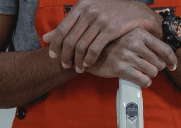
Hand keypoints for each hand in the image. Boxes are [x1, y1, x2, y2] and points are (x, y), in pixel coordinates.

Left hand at [42, 0, 169, 72]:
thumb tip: (45, 37)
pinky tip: (88, 65)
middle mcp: (89, 11)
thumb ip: (68, 25)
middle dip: (65, 56)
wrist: (135, 11)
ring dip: (78, 61)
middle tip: (65, 65)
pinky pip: (94, 49)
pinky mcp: (111, 29)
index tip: (52, 56)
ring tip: (77, 68)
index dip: (55, 44)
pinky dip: (89, 60)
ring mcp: (100, 19)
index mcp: (81, 6)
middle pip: (70, 40)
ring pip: (81, 46)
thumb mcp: (88, 14)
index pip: (61, 29)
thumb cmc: (109, 14)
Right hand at [84, 28, 175, 87]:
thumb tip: (165, 58)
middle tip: (146, 68)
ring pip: (152, 72)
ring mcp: (127, 55)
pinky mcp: (121, 68)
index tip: (172, 66)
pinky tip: (138, 79)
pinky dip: (144, 83)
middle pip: (159, 63)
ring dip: (148, 76)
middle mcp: (134, 42)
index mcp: (139, 33)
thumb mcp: (130, 38)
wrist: (91, 53)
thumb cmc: (113, 48)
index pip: (164, 49)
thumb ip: (146, 44)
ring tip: (139, 72)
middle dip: (155, 68)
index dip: (171, 60)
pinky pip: (143, 80)